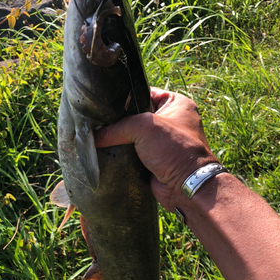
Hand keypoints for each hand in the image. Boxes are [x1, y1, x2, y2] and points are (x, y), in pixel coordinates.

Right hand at [95, 87, 217, 210]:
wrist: (186, 186)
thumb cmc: (174, 149)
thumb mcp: (144, 127)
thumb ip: (116, 127)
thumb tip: (94, 136)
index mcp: (176, 104)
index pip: (143, 93)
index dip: (124, 98)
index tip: (103, 103)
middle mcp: (170, 121)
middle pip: (135, 116)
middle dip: (118, 122)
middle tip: (96, 122)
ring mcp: (162, 142)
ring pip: (132, 137)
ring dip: (119, 140)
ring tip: (97, 137)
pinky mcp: (154, 160)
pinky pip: (132, 153)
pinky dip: (121, 154)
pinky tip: (105, 152)